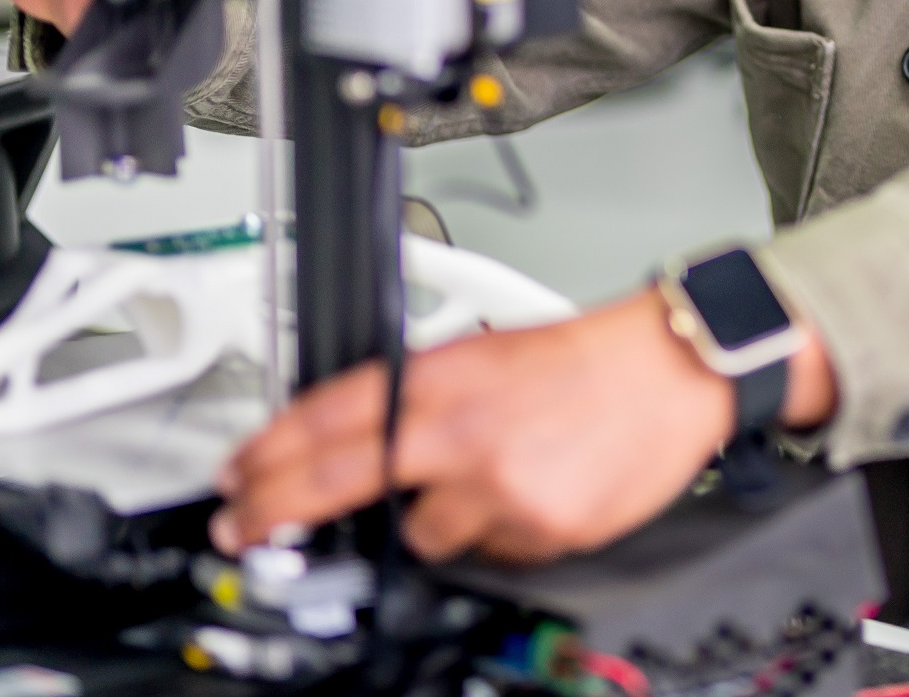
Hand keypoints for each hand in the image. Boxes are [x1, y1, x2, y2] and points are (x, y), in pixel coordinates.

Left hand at [210, 288, 840, 563]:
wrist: (672, 371)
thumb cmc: (586, 360)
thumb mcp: (486, 354)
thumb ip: (419, 396)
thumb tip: (355, 442)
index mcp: (441, 377)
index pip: (326, 415)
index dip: (266, 451)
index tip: (237, 476)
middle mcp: (458, 430)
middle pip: (334, 478)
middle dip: (274, 510)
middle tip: (244, 527)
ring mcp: (495, 485)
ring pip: (426, 535)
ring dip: (444, 519)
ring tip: (497, 477)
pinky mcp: (536, 530)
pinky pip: (493, 554)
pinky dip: (506, 532)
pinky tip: (538, 491)